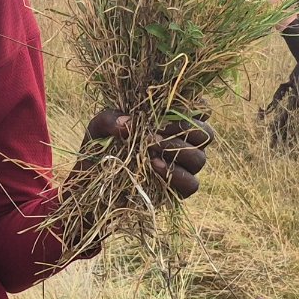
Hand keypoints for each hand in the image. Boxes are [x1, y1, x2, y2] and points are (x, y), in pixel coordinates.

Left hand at [83, 110, 210, 199]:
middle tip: (157, 129)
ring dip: (178, 149)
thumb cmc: (100, 147)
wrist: (92, 181)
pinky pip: (192, 183)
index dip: (196, 108)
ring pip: (200, 158)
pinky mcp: (179, 190)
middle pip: (206, 134)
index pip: (201, 111)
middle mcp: (184, 144)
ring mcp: (184, 168)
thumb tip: (129, 122)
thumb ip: (111, 118)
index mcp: (172, 123)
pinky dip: (176, 174)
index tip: (173, 108)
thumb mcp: (99, 127)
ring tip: (151, 146)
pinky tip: (154, 166)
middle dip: (185, 129)